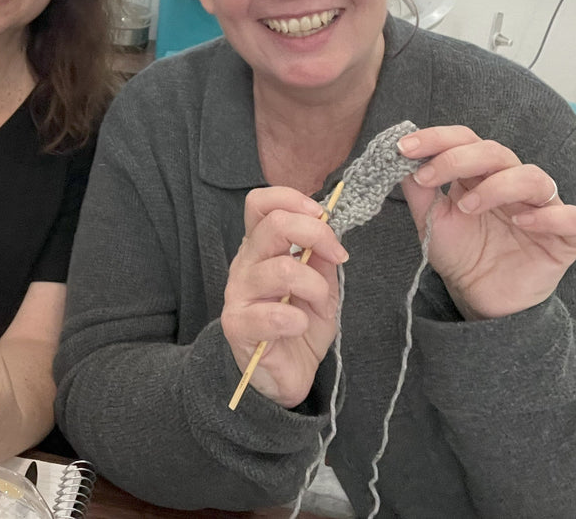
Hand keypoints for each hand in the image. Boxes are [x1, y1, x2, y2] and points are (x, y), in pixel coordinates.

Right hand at [220, 187, 348, 407]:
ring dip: (313, 284)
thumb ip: (323, 262)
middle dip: (315, 234)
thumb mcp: (322, 290)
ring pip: (280, 268)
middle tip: (338, 255)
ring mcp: (238, 293)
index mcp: (261, 247)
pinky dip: (295, 320)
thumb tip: (329, 237)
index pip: (261, 203)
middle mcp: (246, 263)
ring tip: (320, 304)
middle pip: (273, 225)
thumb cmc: (299, 327)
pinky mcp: (237, 325)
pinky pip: (270, 315)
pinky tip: (299, 327)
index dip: (292, 199)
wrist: (283, 376)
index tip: (323, 216)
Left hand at [399, 126, 575, 319]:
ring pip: (533, 178)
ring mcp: (543, 208)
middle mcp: (514, 183)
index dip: (437, 139)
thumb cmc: (461, 255)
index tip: (404, 148)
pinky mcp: (567, 237)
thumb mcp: (432, 220)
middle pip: (496, 152)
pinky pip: (573, 218)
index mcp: (482, 173)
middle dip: (458, 158)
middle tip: (427, 176)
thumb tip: (399, 157)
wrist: (481, 299)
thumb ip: (419, 189)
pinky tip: (521, 223)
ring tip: (466, 207)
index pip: (465, 140)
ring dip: (496, 186)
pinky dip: (548, 217)